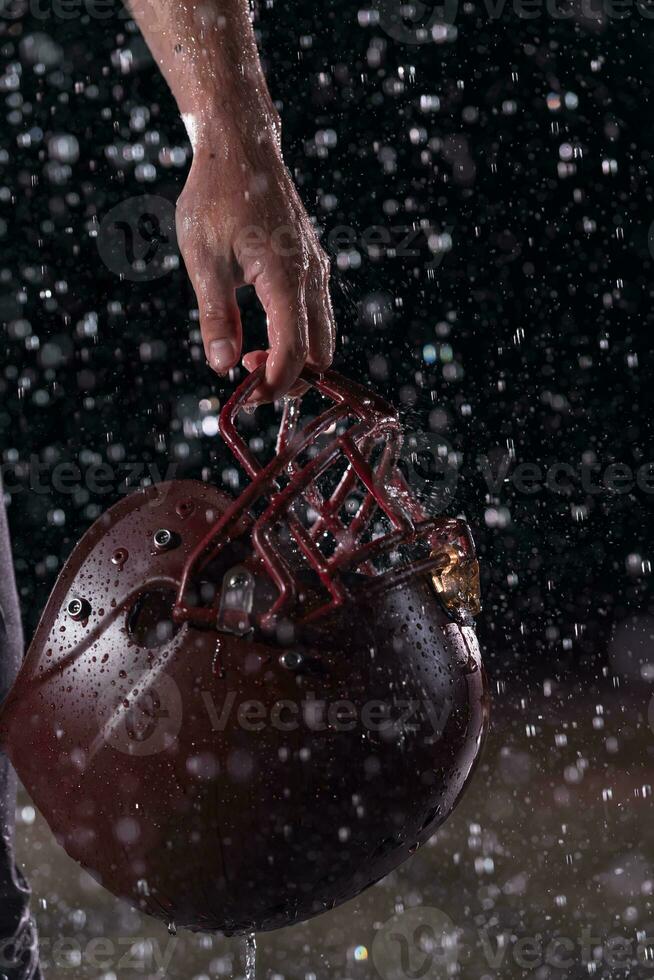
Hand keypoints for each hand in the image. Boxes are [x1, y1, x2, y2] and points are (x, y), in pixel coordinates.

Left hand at [175, 114, 334, 402]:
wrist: (241, 147)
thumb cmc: (216, 197)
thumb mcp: (203, 259)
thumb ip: (216, 317)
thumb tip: (222, 367)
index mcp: (286, 277)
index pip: (294, 353)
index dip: (273, 385)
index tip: (246, 395)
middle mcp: (312, 277)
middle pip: (322, 355)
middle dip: (291, 380)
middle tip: (248, 380)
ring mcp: (317, 271)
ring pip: (324, 337)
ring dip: (295, 359)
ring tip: (249, 355)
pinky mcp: (313, 266)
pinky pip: (317, 316)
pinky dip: (297, 337)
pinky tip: (261, 332)